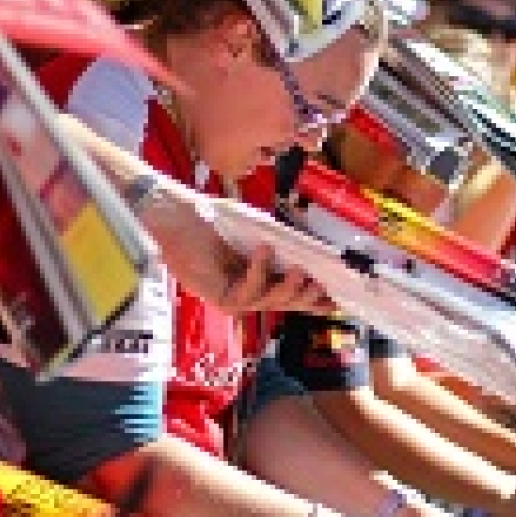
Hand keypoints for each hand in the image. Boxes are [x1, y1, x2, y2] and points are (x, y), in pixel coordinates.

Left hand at [142, 185, 333, 314]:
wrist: (176, 213)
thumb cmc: (212, 217)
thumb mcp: (255, 229)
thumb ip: (281, 243)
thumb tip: (313, 250)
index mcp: (258, 279)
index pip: (290, 294)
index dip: (313, 300)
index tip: (339, 300)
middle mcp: (246, 292)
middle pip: (283, 303)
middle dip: (305, 297)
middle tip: (324, 286)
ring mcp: (231, 298)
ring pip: (267, 302)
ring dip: (286, 287)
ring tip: (301, 270)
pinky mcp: (216, 296)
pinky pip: (245, 291)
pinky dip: (257, 270)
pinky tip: (264, 250)